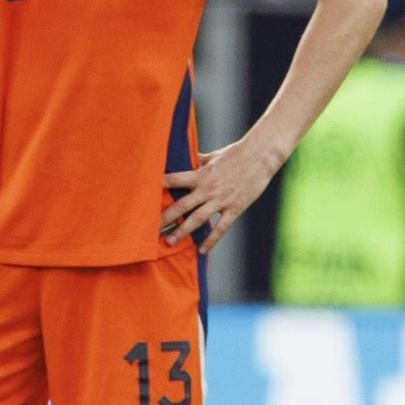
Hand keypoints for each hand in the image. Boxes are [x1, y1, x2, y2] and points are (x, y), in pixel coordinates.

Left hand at [161, 137, 284, 253]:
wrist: (260, 157)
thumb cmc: (236, 153)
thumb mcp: (213, 156)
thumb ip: (198, 161)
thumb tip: (187, 158)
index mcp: (200, 174)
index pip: (174, 180)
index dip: (159, 186)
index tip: (144, 195)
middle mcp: (207, 189)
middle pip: (181, 206)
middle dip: (165, 218)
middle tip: (150, 229)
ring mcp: (221, 200)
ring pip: (197, 219)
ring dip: (182, 231)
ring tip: (169, 242)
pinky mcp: (234, 208)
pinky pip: (221, 228)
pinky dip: (211, 240)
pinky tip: (202, 251)